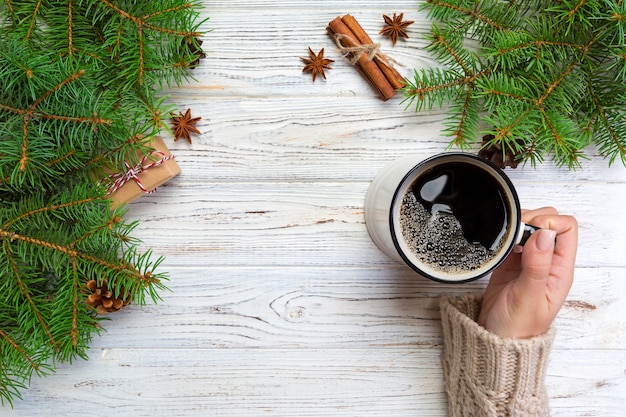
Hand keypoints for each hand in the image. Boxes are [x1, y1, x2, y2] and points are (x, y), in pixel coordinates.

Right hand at [477, 207, 577, 338]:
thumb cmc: (516, 328)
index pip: (566, 229)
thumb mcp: (528, 297)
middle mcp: (547, 263)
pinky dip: (505, 236)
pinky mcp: (510, 264)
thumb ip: (537, 265)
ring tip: (505, 242)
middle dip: (532, 220)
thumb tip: (545, 233)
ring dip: (517, 227)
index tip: (529, 231)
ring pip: (530, 228)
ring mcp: (528, 262)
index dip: (548, 223)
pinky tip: (499, 246)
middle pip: (549, 223)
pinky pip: (511, 239)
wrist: (495, 340)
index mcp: (560, 271)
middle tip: (514, 235)